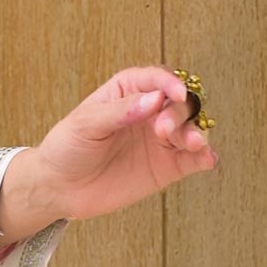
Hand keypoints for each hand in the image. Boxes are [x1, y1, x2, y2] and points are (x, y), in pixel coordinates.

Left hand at [14, 66, 218, 227]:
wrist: (59, 187)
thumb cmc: (67, 147)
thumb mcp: (86, 124)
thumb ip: (120, 111)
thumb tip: (155, 99)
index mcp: (129, 90)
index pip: (157, 79)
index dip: (170, 83)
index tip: (175, 93)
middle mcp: (151, 111)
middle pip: (181, 102)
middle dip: (179, 112)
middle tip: (163, 130)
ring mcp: (161, 139)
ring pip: (192, 127)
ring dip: (197, 132)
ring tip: (193, 143)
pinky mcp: (168, 166)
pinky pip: (193, 159)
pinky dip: (204, 157)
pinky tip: (207, 160)